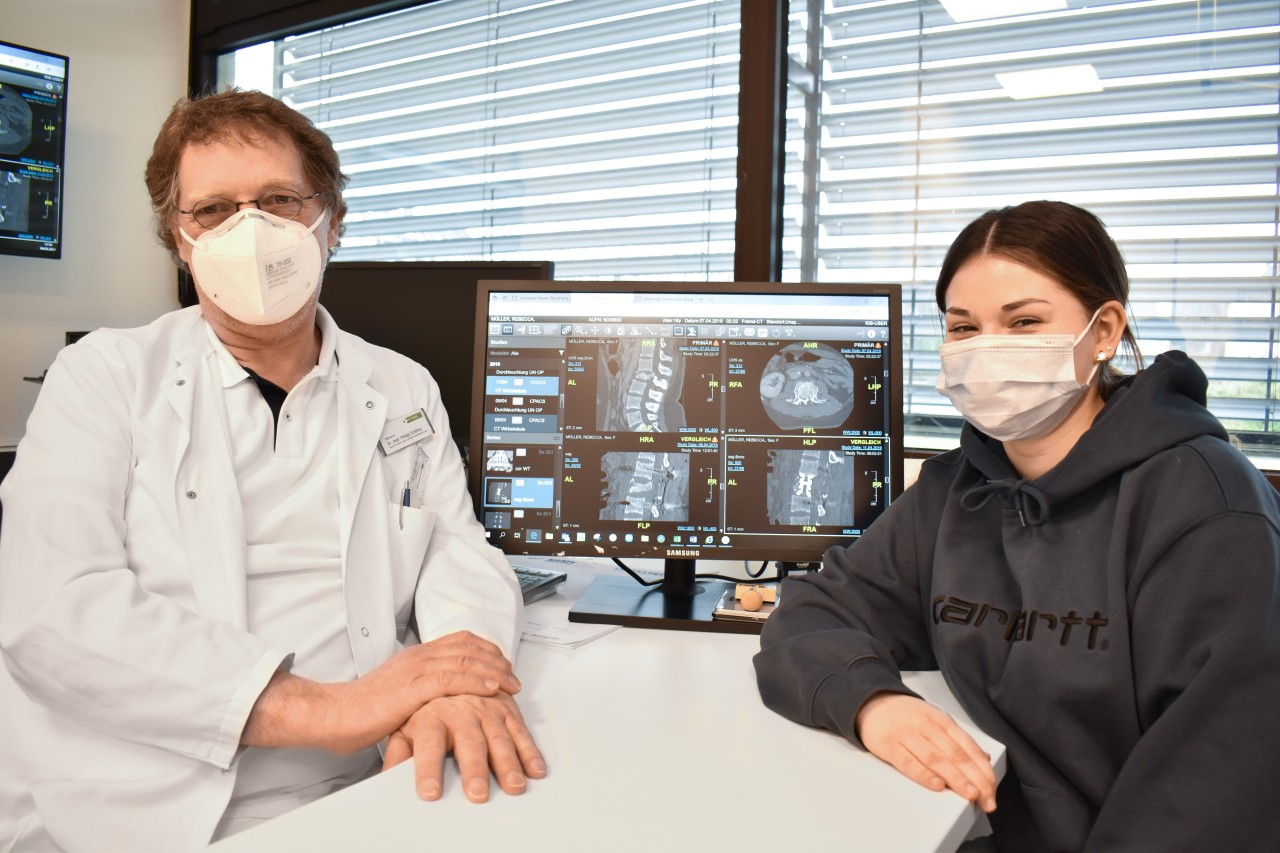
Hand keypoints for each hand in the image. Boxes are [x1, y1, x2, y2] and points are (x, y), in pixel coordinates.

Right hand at [243, 631, 520, 753]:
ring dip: (494, 671)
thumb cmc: (358, 710)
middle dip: (496, 660)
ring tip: (511, 684)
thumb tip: (435, 699)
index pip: (459, 641)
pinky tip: (492, 689)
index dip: (486, 650)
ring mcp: (415, 670)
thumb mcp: (394, 693)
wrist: (331, 714)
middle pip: (468, 647)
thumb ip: (416, 690)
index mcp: (414, 656)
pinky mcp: (412, 689)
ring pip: (466, 661)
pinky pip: (452, 680)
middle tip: (514, 675)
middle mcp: (418, 657)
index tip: (502, 663)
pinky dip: (477, 682)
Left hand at [382, 692, 546, 802]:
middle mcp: (458, 709)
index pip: (427, 745)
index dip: (427, 768)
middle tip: (478, 794)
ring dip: (509, 760)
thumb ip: (398, 753)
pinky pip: (519, 723)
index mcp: (429, 716)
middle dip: (474, 768)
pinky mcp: (503, 703)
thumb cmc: (419, 707)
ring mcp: (484, 703)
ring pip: (499, 732)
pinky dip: (529, 745)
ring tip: (516, 784)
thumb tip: (387, 778)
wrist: (439, 670)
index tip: (430, 792)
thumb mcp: (399, 729)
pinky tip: (534, 765)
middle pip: (468, 741)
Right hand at [856, 692, 997, 812]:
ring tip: (971, 795)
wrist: (871, 703)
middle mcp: (927, 726)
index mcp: (942, 721)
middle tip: (988, 800)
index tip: (993, 790)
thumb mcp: (935, 720)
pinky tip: (938, 785)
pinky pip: (908, 762)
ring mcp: (907, 735)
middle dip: (975, 779)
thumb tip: (983, 759)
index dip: (983, 770)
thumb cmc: (906, 716)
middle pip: (956, 755)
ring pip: (936, 759)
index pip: (968, 748)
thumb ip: (958, 740)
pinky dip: (924, 775)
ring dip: (956, 779)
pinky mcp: (889, 746)